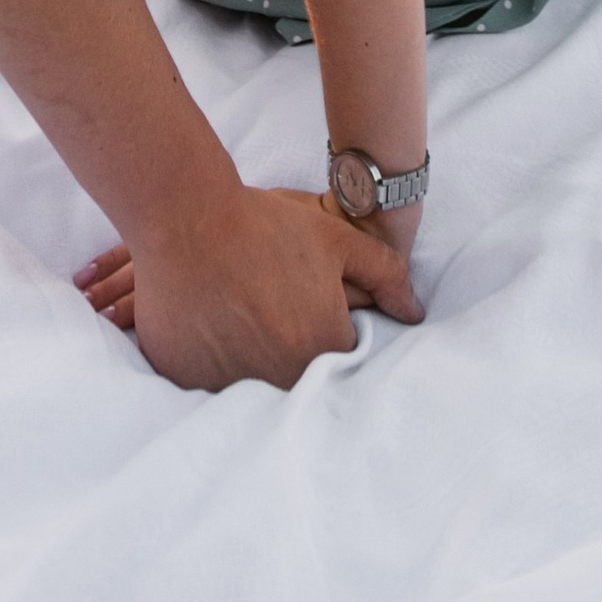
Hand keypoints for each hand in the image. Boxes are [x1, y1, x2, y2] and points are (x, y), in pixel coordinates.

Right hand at [75, 188, 424, 387]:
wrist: (188, 217)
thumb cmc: (266, 225)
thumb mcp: (336, 239)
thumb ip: (385, 274)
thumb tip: (414, 312)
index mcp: (321, 347)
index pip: (338, 359)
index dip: (325, 331)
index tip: (305, 308)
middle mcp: (279, 376)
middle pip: (297, 378)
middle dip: (290, 350)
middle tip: (269, 308)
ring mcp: (229, 382)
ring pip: (252, 384)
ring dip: (251, 361)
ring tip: (237, 313)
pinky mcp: (188, 378)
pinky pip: (209, 381)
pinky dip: (213, 362)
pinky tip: (210, 322)